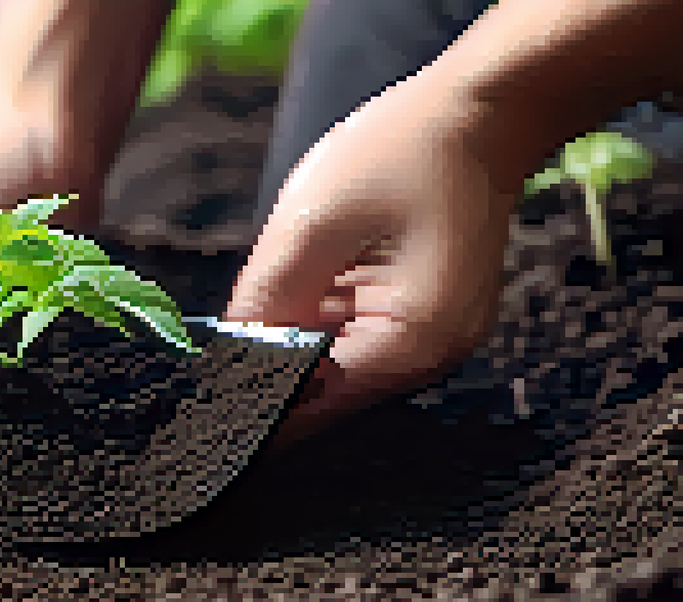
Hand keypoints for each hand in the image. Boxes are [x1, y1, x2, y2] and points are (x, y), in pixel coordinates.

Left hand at [225, 80, 517, 453]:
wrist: (482, 111)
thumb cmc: (407, 150)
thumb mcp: (314, 222)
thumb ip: (267, 298)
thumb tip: (230, 355)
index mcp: (415, 340)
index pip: (314, 400)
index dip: (257, 393)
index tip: (209, 385)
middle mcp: (433, 356)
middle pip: (327, 388)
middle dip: (277, 361)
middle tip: (230, 331)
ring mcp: (435, 338)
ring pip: (337, 361)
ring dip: (299, 334)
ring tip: (284, 280)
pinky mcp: (427, 316)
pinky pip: (357, 334)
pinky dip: (324, 314)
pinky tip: (314, 271)